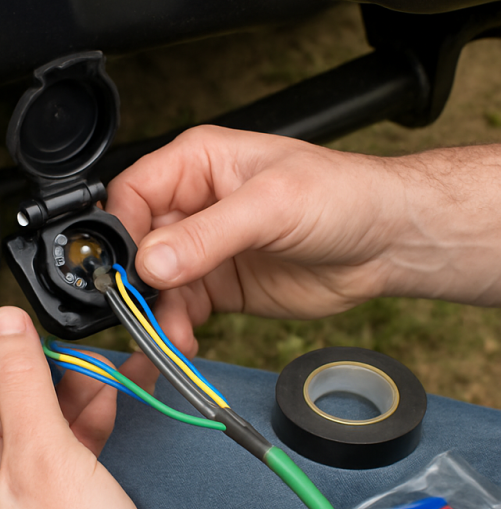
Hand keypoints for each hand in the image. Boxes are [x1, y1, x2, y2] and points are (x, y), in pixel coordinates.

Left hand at [0, 307, 252, 508]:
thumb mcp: (43, 461)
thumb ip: (20, 386)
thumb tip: (3, 326)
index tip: (2, 355)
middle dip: (30, 389)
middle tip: (57, 356)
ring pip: (24, 448)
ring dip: (61, 405)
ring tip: (91, 373)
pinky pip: (50, 469)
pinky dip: (75, 435)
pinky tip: (101, 404)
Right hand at [107, 127, 406, 352]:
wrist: (386, 244)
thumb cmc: (341, 196)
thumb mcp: (271, 206)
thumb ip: (207, 235)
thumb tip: (151, 262)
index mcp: (197, 165)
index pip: (133, 194)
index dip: (122, 232)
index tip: (126, 269)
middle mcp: (193, 206)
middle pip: (138, 245)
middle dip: (136, 284)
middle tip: (140, 313)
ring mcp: (203, 249)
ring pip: (156, 286)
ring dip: (157, 315)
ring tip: (170, 338)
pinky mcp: (217, 286)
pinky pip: (181, 310)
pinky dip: (175, 330)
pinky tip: (182, 343)